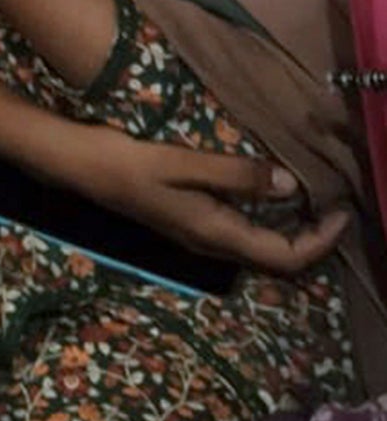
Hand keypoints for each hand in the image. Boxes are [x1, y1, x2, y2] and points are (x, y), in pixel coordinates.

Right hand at [55, 126, 349, 275]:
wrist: (78, 166)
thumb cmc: (127, 162)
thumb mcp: (183, 162)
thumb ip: (235, 174)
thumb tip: (287, 184)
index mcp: (215, 232)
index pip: (285, 255)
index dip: (321, 240)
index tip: (343, 211)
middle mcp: (211, 243)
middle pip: (277, 259)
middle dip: (314, 239)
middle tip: (335, 205)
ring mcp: (198, 236)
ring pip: (261, 248)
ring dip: (292, 231)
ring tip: (311, 200)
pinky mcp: (189, 223)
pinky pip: (243, 234)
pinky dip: (268, 221)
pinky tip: (268, 195)